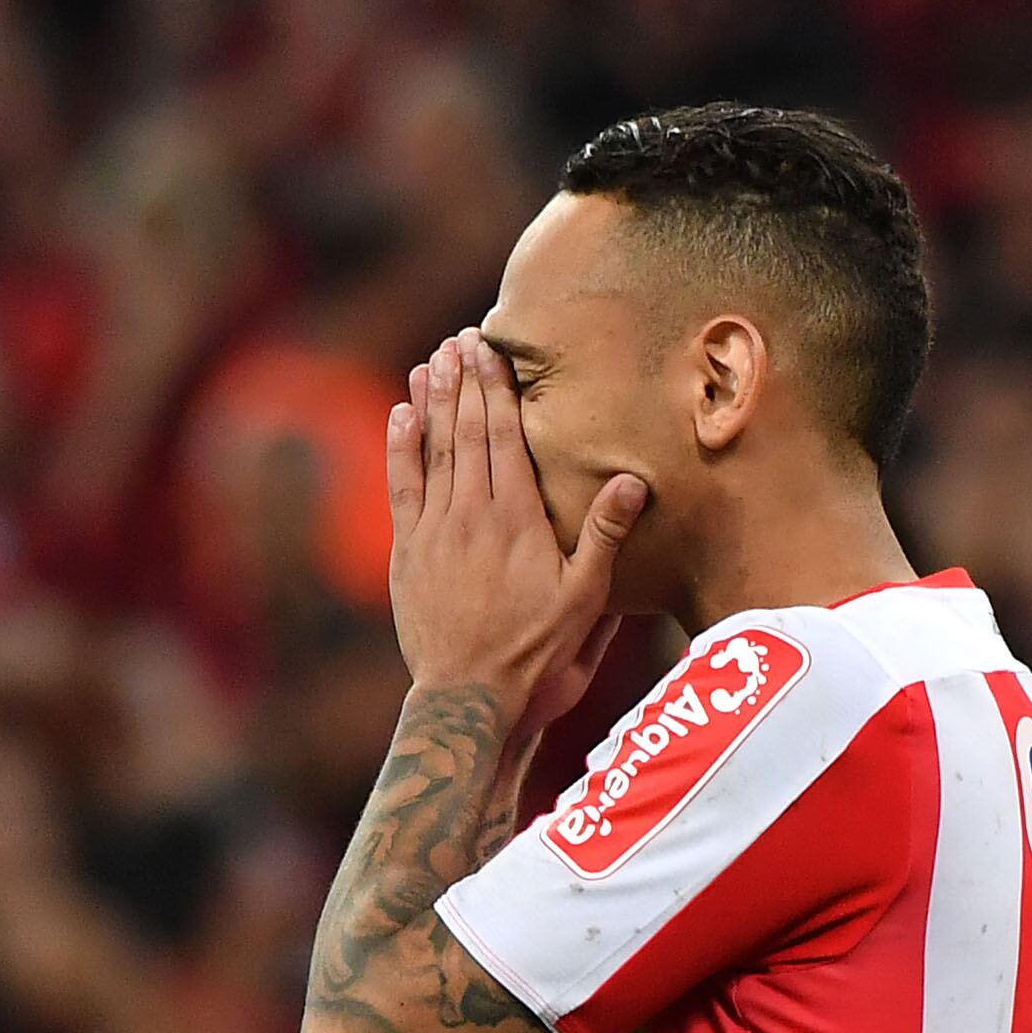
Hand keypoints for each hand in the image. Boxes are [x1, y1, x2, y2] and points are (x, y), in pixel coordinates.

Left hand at [385, 334, 646, 718]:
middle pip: (466, 431)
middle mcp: (470, 514)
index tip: (493, 348)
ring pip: (431, 449)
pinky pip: (401, 485)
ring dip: (432, 400)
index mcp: (517, 519)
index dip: (498, 389)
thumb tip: (631, 481)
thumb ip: (604, 536)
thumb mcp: (586, 599)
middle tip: (463, 337)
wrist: (469, 695)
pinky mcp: (407, 550)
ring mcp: (433, 529)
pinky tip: (402, 415)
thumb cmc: (538, 652)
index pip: (504, 437)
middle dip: (465, 381)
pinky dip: (400, 446)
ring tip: (434, 359)